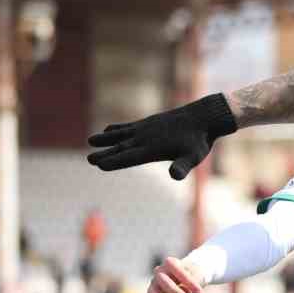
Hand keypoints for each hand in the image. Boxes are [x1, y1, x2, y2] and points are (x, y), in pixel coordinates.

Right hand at [87, 94, 237, 180]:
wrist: (203, 116)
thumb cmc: (199, 141)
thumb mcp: (194, 157)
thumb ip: (182, 166)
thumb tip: (175, 175)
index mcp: (153, 149)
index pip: (130, 157)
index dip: (114, 161)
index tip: (99, 165)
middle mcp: (146, 137)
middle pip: (122, 147)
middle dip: (106, 153)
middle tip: (89, 159)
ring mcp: (146, 128)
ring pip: (121, 135)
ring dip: (106, 138)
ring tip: (90, 140)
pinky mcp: (149, 122)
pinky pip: (129, 126)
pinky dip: (117, 128)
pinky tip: (108, 130)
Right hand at [140, 256, 205, 292]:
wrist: (189, 274)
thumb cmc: (194, 273)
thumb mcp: (198, 274)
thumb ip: (193, 281)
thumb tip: (185, 292)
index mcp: (170, 263)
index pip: (177, 270)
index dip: (188, 282)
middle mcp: (160, 272)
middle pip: (163, 281)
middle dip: (175, 292)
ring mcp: (155, 283)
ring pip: (153, 291)